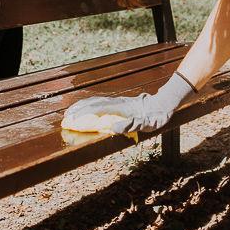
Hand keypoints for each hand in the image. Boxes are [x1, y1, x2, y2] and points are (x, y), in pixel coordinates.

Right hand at [63, 72, 195, 133]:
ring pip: (96, 101)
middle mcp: (117, 103)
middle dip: (79, 110)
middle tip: (66, 117)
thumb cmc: (155, 116)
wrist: (163, 104)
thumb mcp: (146, 124)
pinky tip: (85, 108)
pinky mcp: (118, 103)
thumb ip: (130, 125)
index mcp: (121, 109)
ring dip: (82, 106)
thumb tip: (112, 128)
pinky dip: (89, 104)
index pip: (98, 110)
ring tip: (71, 112)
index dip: (84, 114)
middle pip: (93, 104)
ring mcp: (117, 102)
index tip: (73, 119)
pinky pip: (100, 102)